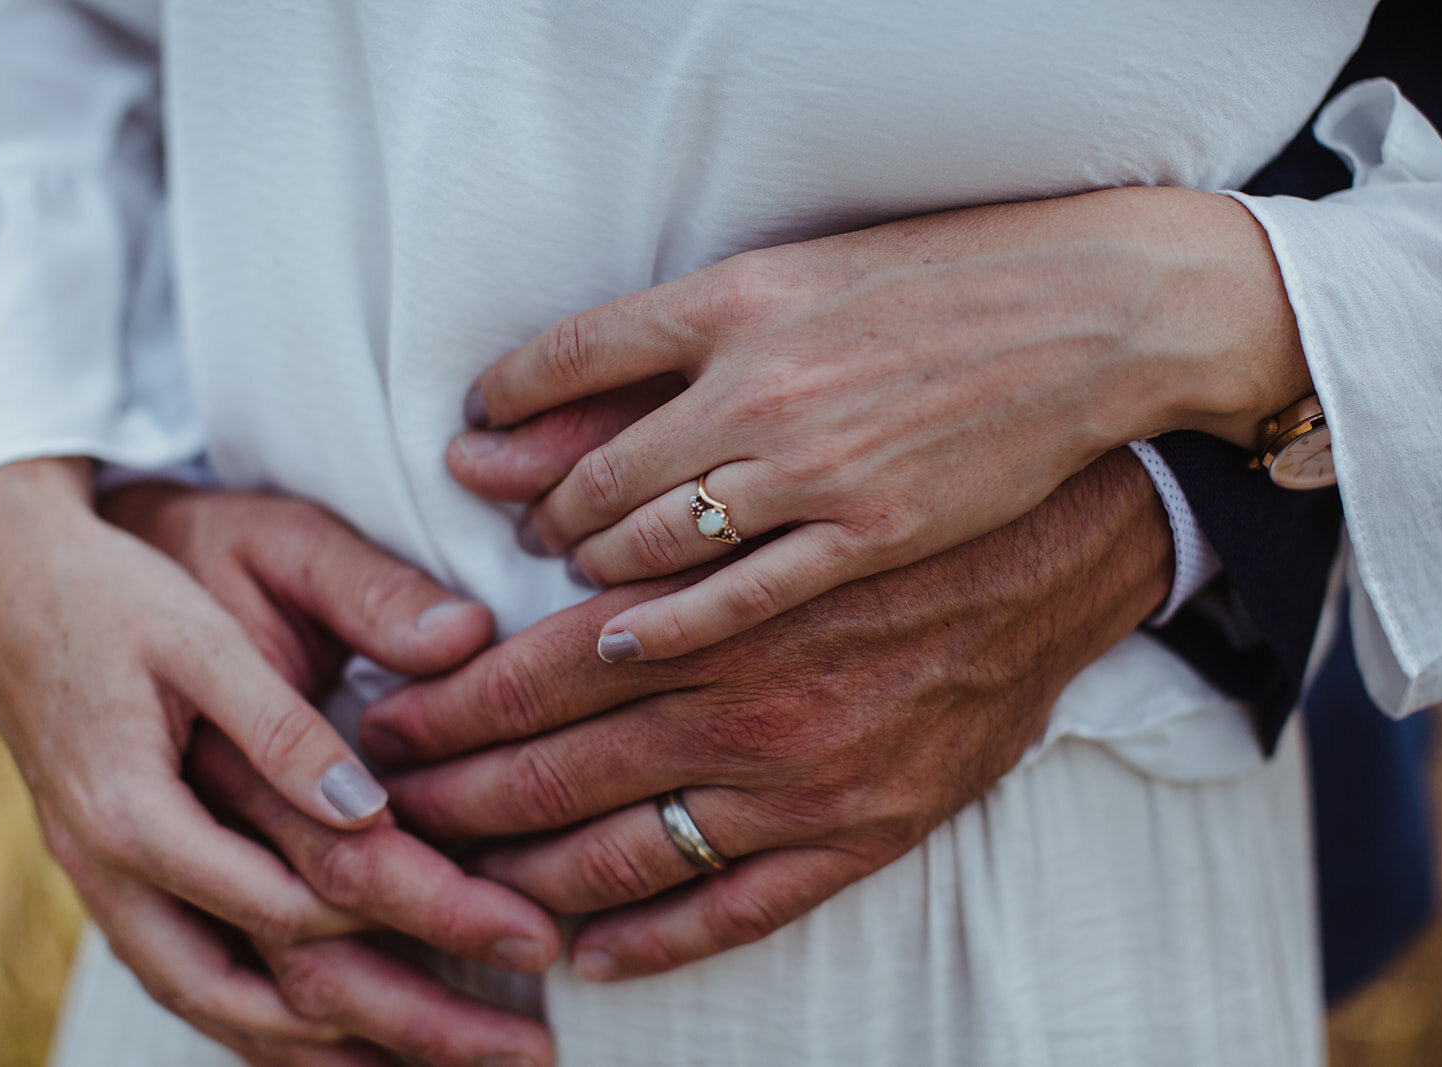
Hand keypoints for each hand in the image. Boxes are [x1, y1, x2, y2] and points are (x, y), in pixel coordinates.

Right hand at [0, 462, 555, 1065]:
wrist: (12, 581)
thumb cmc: (115, 592)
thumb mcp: (201, 636)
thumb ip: (282, 723)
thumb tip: (372, 801)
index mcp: (138, 811)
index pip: (299, 900)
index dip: (420, 921)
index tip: (525, 935)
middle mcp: (117, 873)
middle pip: (267, 991)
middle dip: (403, 1025)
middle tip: (519, 1050)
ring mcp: (112, 889)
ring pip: (224, 1007)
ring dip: (338, 1049)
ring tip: (449, 1065)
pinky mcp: (123, 882)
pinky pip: (196, 982)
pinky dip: (270, 1029)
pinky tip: (346, 1045)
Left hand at [361, 448, 1172, 980]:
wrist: (1061, 544)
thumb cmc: (894, 482)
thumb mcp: (753, 458)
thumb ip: (615, 464)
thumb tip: (481, 469)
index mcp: (708, 611)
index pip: (526, 681)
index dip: (440, 714)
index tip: (381, 730)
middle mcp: (745, 708)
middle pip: (556, 777)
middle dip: (455, 804)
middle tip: (387, 818)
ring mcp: (807, 784)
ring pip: (629, 858)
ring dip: (528, 880)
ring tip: (460, 887)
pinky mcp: (867, 831)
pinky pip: (741, 911)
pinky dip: (657, 941)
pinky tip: (591, 954)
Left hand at [457, 185, 1304, 660]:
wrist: (1083, 320)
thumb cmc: (935, 286)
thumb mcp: (790, 276)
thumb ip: (671, 340)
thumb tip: (541, 400)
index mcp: (732, 303)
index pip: (564, 360)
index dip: (500, 411)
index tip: (477, 445)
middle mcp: (757, 388)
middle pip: (592, 481)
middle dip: (538, 521)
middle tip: (521, 546)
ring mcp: (814, 471)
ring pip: (650, 548)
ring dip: (590, 577)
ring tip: (570, 589)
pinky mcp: (869, 537)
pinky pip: (736, 600)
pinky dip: (665, 629)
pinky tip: (623, 643)